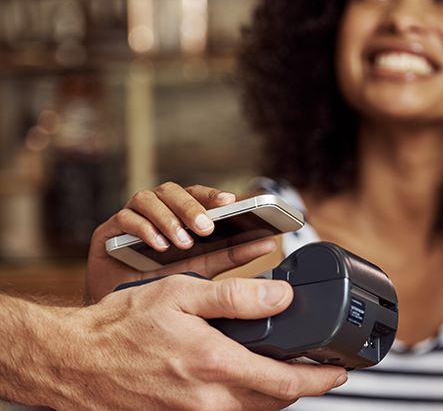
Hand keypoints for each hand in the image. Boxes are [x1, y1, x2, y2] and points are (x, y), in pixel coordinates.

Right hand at [23, 275, 347, 410]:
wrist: (74, 362)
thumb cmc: (121, 326)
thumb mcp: (182, 294)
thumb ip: (236, 297)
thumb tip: (282, 296)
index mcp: (216, 367)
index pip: (286, 383)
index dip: (320, 379)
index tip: (340, 371)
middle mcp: (209, 400)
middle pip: (276, 403)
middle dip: (304, 387)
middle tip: (320, 368)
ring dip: (276, 394)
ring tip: (288, 370)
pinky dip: (248, 400)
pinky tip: (246, 379)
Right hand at [87, 183, 275, 301]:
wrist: (120, 314)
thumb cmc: (162, 287)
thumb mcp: (203, 269)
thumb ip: (232, 255)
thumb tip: (268, 242)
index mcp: (180, 216)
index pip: (199, 195)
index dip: (215, 196)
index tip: (232, 201)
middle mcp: (157, 211)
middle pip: (175, 192)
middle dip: (191, 207)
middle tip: (206, 227)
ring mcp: (132, 218)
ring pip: (150, 199)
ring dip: (169, 218)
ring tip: (183, 242)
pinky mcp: (109, 231)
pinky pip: (125, 218)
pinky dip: (144, 229)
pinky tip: (158, 246)